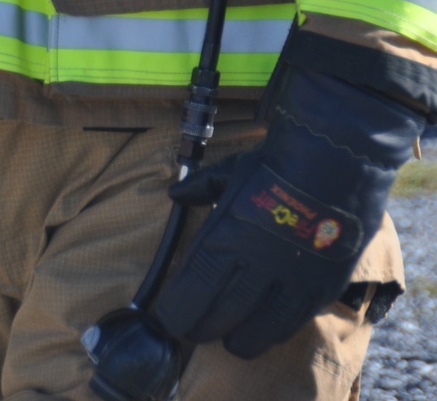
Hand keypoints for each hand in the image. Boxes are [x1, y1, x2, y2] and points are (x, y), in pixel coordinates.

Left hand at [154, 67, 424, 357]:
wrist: (336, 162)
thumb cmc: (277, 163)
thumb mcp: (230, 169)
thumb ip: (201, 186)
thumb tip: (175, 193)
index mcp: (226, 237)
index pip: (192, 290)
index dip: (177, 312)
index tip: (167, 320)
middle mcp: (256, 266)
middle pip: (220, 315)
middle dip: (201, 328)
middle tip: (192, 332)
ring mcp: (290, 281)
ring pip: (258, 329)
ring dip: (239, 340)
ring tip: (230, 342)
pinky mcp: (321, 286)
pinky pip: (294, 322)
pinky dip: (276, 331)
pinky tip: (267, 332)